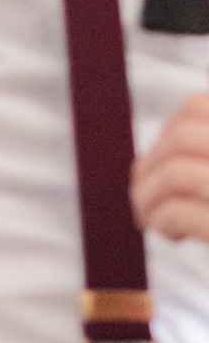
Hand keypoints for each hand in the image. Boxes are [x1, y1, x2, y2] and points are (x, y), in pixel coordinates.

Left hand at [134, 92, 208, 242]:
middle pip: (180, 137)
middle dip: (149, 167)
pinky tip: (174, 234)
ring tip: (153, 218)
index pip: (196, 108)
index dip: (165, 136)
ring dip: (148, 197)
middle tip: (144, 198)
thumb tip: (141, 168)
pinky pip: (177, 213)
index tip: (159, 165)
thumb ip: (200, 150)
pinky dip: (162, 222)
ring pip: (173, 172)